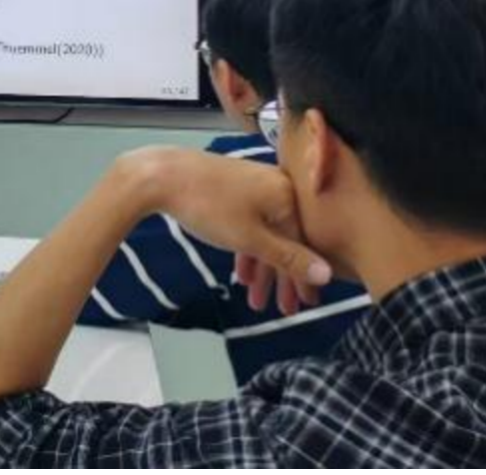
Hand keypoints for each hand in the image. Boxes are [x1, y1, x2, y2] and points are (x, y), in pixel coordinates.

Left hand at [131, 149, 331, 309]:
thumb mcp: (251, 239)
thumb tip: (325, 274)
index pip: (305, 244)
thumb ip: (288, 258)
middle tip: (284, 309)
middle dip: (282, 278)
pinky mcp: (234, 190)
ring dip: (262, 269)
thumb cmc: (209, 206)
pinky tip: (241, 273)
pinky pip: (250, 224)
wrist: (160, 176)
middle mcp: (277, 186)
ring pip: (266, 234)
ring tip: (256, 300)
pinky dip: (247, 249)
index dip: (304, 276)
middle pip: (287, 240)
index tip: (306, 303)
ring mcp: (254, 186)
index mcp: (287, 195)